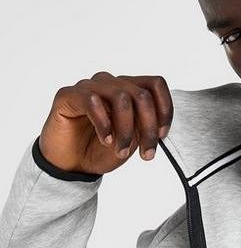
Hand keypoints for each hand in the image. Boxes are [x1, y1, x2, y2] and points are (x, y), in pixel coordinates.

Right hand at [38, 72, 173, 175]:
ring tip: (121, 151)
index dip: (165, 109)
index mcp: (128, 90)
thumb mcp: (132, 141)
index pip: (155, 84)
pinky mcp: (68, 95)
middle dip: (148, 128)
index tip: (162, 136)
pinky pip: (92, 101)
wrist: (71, 164)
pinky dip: (104, 124)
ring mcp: (89, 87)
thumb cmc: (101, 150)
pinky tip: (105, 140)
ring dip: (126, 130)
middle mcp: (110, 83)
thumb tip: (158, 123)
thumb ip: (144, 127)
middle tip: (146, 155)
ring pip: (121, 98)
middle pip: (142, 95)